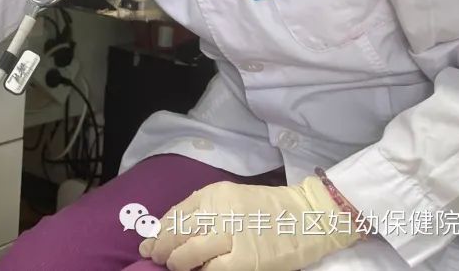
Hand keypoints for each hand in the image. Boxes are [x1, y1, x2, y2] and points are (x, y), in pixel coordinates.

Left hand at [138, 176, 362, 270]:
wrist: (309, 216)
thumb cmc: (270, 209)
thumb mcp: (232, 198)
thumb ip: (205, 210)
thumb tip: (174, 233)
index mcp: (213, 194)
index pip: (175, 215)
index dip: (158, 231)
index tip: (149, 242)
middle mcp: (218, 211)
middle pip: (176, 233)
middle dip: (161, 248)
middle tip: (156, 258)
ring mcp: (231, 235)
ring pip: (188, 253)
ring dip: (176, 263)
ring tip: (174, 267)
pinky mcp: (245, 259)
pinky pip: (211, 270)